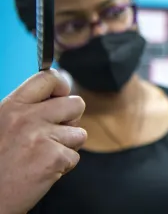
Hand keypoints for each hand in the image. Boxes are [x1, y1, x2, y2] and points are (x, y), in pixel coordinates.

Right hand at [0, 70, 85, 213]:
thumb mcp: (1, 124)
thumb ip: (26, 110)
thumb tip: (57, 97)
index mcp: (11, 106)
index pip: (48, 78)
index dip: (62, 86)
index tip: (62, 95)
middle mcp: (27, 118)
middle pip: (76, 104)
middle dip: (71, 120)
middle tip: (53, 134)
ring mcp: (41, 137)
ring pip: (79, 133)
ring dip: (66, 146)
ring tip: (42, 155)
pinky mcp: (54, 157)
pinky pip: (74, 156)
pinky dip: (63, 165)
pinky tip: (41, 170)